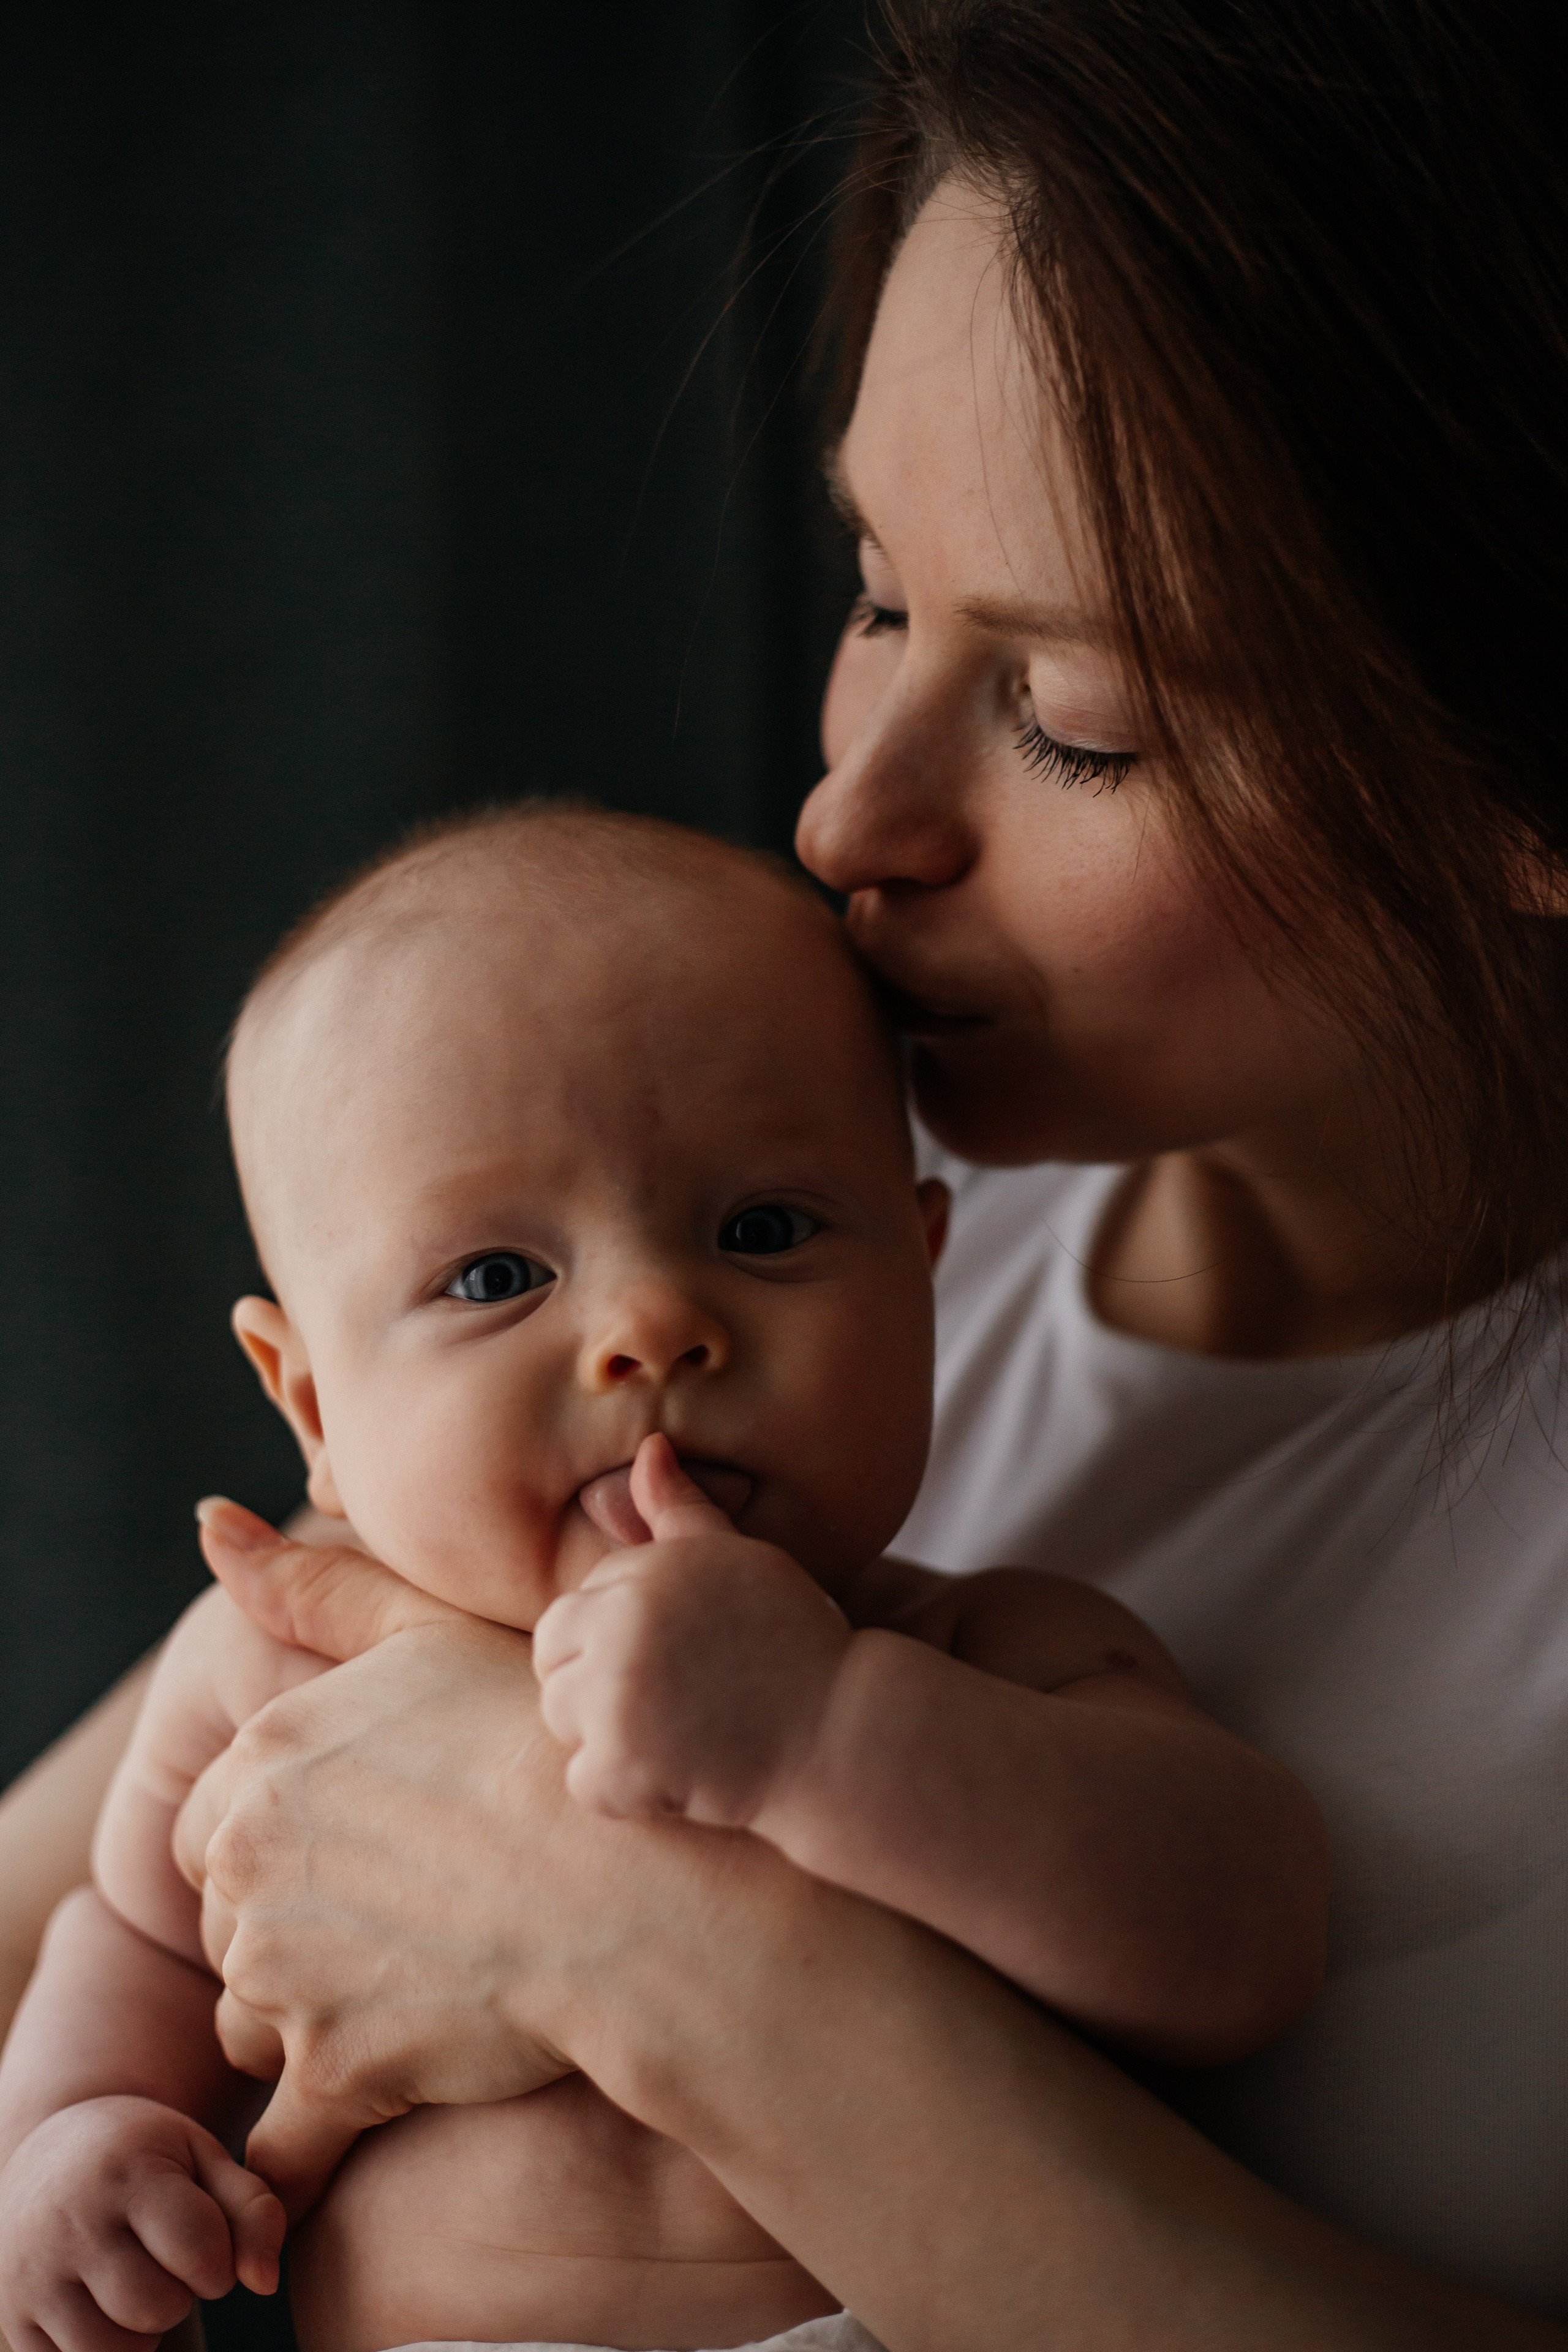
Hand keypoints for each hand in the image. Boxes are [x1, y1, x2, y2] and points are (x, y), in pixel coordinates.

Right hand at [0, 2097, 281, 2351]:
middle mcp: (71, 2224)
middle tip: (165, 2261)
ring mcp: (32, 2275)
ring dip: (142, 2331)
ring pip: (113, 2351)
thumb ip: (254, 2211)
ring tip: (137, 2284)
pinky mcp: (13, 2318)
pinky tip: (104, 2305)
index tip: (205, 2239)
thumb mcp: (204, 2159)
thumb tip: (265, 2285)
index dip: (219, 2259)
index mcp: (127, 2173)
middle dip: (180, 2294)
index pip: (200, 2251)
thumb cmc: (146, 2157)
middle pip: (157, 2308)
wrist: (50, 2152)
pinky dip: (102, 2349)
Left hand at [176, 1502, 686, 2218]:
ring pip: (255, 2019)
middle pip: (233, 1923)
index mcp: (265, 1757)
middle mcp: (249, 1858)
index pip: (216, 1829)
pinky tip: (349, 2129)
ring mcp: (284, 1968)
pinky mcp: (331, 2069)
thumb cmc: (551, 1747)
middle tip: (408, 1917)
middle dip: (296, 1930)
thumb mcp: (432, 1637)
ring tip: (420, 1983)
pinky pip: (280, 2141)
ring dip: (313, 2017)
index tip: (373, 1853)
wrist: (644, 1886)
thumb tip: (208, 1525)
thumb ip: (317, 1590)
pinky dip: (299, 2153)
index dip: (292, 1846)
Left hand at [533, 1435, 851, 1826]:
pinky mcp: (621, 1765)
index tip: (683, 1653)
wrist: (840, 1733)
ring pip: (561, 1717)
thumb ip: (679, 1509)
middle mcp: (621, 1626)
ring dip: (610, 1735)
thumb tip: (650, 1447)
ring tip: (681, 1731)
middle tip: (671, 1697)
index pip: (578, 1605)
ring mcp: (616, 1697)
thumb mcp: (735, 1560)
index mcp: (643, 1573)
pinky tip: (681, 1773)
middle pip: (552, 1658)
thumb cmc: (792, 1642)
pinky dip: (625, 1791)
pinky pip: (584, 1781)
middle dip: (596, 1680)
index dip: (625, 1635)